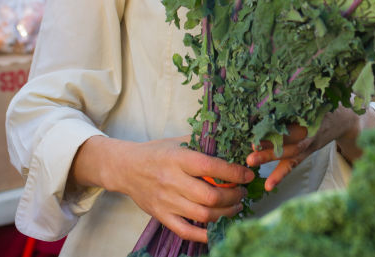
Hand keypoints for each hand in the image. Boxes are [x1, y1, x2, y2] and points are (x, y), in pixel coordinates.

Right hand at [72, 135, 253, 243]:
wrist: (126, 168)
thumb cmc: (158, 152)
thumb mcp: (180, 141)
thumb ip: (205, 143)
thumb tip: (235, 145)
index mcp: (179, 159)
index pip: (211, 168)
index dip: (234, 173)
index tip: (248, 175)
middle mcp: (173, 181)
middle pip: (211, 196)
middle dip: (234, 196)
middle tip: (242, 193)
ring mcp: (167, 201)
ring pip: (203, 215)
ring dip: (226, 213)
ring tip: (235, 206)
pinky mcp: (161, 216)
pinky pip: (186, 230)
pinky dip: (205, 233)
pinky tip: (218, 226)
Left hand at [245, 107, 374, 191]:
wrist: (346, 119)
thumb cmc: (325, 102)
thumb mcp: (316, 95)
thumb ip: (299, 94)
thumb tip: (274, 82)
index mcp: (312, 112)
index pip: (294, 118)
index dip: (279, 123)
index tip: (261, 124)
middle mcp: (311, 129)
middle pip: (290, 138)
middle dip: (271, 143)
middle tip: (251, 147)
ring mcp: (310, 143)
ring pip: (290, 152)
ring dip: (270, 158)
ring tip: (251, 161)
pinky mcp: (308, 151)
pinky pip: (294, 164)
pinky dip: (281, 174)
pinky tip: (269, 185)